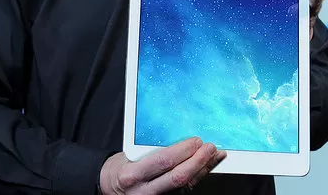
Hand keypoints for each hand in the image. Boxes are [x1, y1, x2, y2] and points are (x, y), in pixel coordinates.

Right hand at [100, 137, 225, 193]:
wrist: (111, 188)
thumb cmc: (121, 168)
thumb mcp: (129, 155)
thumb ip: (151, 150)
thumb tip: (180, 137)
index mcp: (133, 174)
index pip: (163, 161)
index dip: (183, 151)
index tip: (195, 141)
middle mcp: (144, 190)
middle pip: (178, 177)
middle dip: (198, 161)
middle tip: (210, 147)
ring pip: (185, 186)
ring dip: (203, 169)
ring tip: (215, 155)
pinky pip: (185, 189)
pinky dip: (199, 176)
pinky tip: (207, 166)